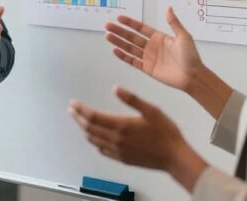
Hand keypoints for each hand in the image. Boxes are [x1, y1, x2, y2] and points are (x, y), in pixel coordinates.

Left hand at [69, 86, 207, 191]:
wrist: (174, 158)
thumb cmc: (166, 132)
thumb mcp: (152, 110)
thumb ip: (132, 99)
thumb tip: (115, 88)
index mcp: (121, 125)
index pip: (93, 116)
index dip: (81, 109)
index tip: (73, 103)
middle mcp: (116, 139)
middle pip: (90, 128)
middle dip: (78, 118)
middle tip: (72, 110)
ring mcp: (118, 151)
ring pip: (94, 140)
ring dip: (84, 129)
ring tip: (80, 121)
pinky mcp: (122, 159)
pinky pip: (102, 150)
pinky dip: (94, 141)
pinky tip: (95, 138)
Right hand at [105, 7, 202, 91]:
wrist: (193, 76)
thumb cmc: (191, 56)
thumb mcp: (184, 36)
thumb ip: (174, 22)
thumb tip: (168, 8)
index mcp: (159, 37)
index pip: (140, 28)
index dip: (130, 23)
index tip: (119, 18)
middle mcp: (152, 46)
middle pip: (131, 37)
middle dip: (119, 31)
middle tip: (107, 25)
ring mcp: (148, 57)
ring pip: (129, 48)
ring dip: (118, 42)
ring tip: (108, 36)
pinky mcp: (147, 68)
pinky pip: (132, 61)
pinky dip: (123, 56)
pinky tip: (115, 51)